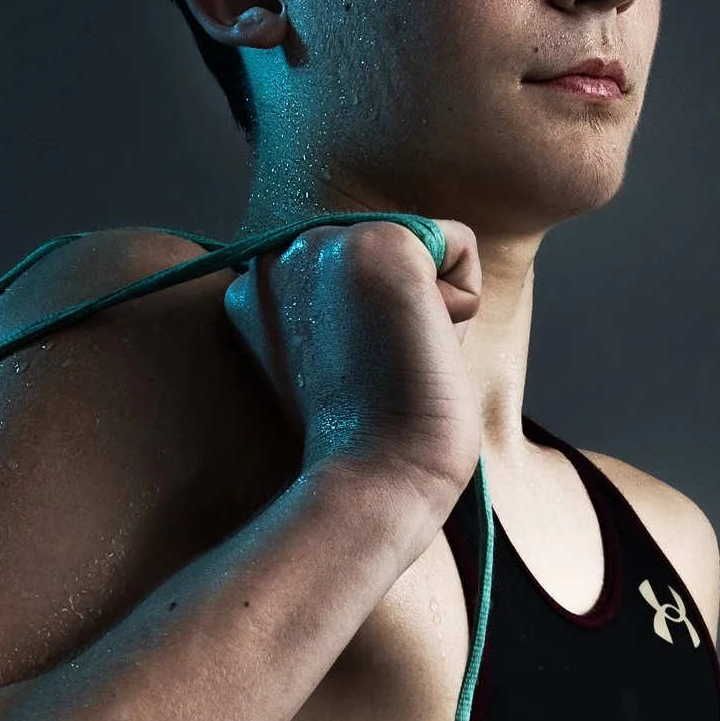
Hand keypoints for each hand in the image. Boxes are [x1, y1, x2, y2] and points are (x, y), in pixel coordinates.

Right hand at [223, 216, 483, 504]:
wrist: (376, 479)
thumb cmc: (365, 445)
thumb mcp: (331, 363)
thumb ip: (340, 310)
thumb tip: (402, 279)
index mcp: (255, 295)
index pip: (347, 274)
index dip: (371, 330)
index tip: (354, 382)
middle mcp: (278, 257)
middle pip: (384, 255)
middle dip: (399, 311)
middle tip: (378, 374)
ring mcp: (323, 244)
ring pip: (421, 246)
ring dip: (429, 307)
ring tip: (397, 360)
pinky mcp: (379, 241)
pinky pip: (459, 243)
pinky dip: (464, 300)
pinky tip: (425, 342)